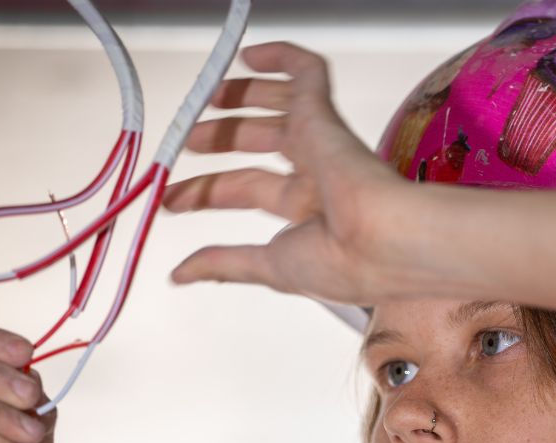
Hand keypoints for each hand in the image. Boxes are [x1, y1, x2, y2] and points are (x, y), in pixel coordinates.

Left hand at [162, 42, 421, 305]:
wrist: (382, 242)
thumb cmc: (342, 262)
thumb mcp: (270, 267)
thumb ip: (226, 264)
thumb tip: (183, 274)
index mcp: (308, 211)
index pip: (247, 189)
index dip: (207, 191)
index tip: (173, 198)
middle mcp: (316, 175)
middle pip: (261, 143)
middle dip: (222, 139)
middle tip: (188, 141)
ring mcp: (322, 143)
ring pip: (281, 104)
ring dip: (243, 96)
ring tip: (210, 94)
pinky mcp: (325, 116)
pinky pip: (309, 73)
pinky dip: (283, 57)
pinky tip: (252, 55)